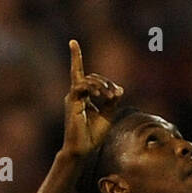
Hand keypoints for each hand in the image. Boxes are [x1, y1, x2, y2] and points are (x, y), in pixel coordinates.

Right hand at [61, 39, 123, 159]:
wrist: (82, 150)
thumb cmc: (93, 136)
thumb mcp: (108, 115)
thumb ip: (112, 101)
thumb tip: (119, 88)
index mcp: (82, 97)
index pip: (80, 74)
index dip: (76, 57)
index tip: (72, 42)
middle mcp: (75, 95)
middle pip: (91, 77)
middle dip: (105, 83)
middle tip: (115, 95)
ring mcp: (72, 97)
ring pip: (87, 80)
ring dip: (102, 85)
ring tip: (111, 96)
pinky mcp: (71, 102)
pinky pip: (81, 86)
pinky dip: (93, 88)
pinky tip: (101, 95)